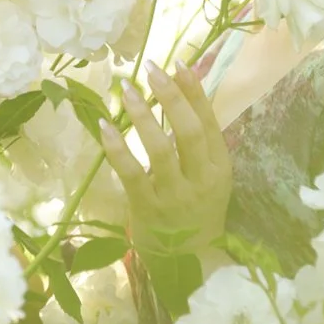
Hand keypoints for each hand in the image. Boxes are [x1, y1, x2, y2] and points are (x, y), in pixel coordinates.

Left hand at [99, 59, 232, 259]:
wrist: (188, 261)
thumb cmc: (197, 208)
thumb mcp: (210, 174)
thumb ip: (200, 138)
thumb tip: (188, 86)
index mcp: (219, 166)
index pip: (208, 121)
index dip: (194, 91)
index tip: (178, 62)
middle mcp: (200, 179)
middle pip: (188, 131)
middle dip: (170, 96)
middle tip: (151, 68)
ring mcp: (173, 195)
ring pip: (160, 149)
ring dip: (143, 115)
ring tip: (128, 88)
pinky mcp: (147, 207)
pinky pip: (131, 173)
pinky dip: (117, 147)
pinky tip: (105, 125)